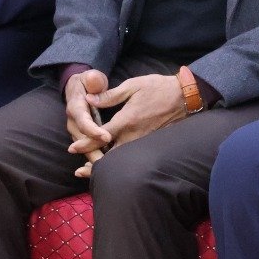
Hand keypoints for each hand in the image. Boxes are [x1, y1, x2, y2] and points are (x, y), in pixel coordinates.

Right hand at [64, 69, 109, 172]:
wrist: (79, 87)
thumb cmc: (88, 82)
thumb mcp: (90, 77)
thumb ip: (93, 79)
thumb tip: (93, 80)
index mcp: (75, 106)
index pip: (82, 121)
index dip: (93, 130)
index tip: (106, 136)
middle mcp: (73, 122)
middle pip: (81, 140)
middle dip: (94, 152)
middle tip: (108, 162)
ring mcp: (77, 131)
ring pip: (84, 148)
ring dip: (95, 159)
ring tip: (108, 169)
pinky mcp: (83, 137)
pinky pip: (88, 150)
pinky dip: (95, 160)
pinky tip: (105, 169)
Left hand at [72, 73, 187, 176]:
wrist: (186, 96)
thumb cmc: (158, 88)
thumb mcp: (133, 86)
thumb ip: (110, 95)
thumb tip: (89, 99)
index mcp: (126, 120)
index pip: (100, 136)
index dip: (85, 143)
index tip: (73, 149)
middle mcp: (134, 135)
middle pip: (110, 155)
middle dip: (94, 165)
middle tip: (79, 172)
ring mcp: (144, 141)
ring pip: (122, 158)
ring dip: (107, 165)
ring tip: (92, 172)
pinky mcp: (152, 143)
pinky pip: (133, 156)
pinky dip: (121, 162)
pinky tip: (114, 164)